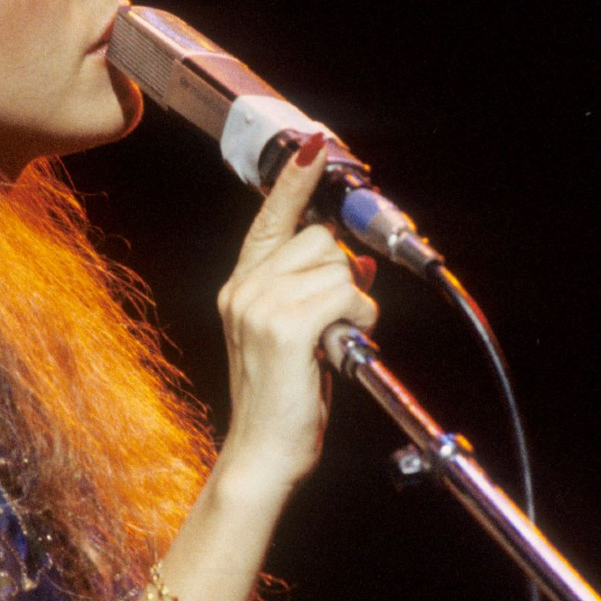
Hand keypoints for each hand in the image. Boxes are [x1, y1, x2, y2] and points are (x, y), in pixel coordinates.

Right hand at [215, 136, 379, 497]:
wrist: (262, 454)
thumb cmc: (280, 402)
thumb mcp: (293, 337)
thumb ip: (314, 296)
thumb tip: (359, 268)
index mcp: (241, 287)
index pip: (269, 219)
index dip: (294, 183)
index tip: (313, 147)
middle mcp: (244, 288)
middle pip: (320, 240)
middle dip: (344, 273)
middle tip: (340, 319)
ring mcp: (260, 305)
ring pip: (338, 267)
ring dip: (355, 304)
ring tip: (335, 343)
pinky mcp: (286, 327)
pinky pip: (347, 296)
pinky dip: (359, 321)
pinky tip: (343, 348)